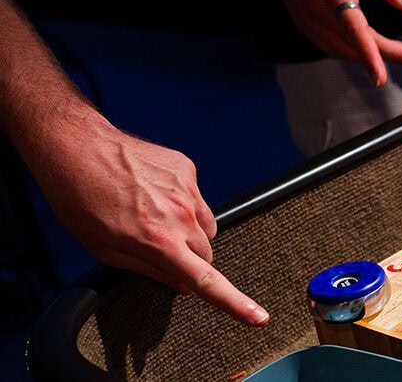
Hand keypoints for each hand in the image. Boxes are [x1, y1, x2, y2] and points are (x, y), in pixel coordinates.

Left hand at [41, 126, 269, 326]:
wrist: (79, 149)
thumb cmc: (82, 202)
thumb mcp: (107, 250)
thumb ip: (151, 270)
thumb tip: (183, 285)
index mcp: (160, 241)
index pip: (206, 279)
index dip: (235, 302)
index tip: (259, 317)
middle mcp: (181, 215)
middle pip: (206, 253)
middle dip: (190, 260)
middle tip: (158, 250)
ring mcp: (187, 188)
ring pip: (206, 226)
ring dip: (189, 232)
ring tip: (153, 218)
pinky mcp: (187, 169)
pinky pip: (196, 198)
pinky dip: (181, 203)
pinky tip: (152, 194)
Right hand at [267, 0, 401, 86]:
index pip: (354, 30)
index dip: (369, 55)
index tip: (381, 76)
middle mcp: (318, 11)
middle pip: (354, 46)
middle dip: (387, 56)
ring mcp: (309, 21)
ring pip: (343, 51)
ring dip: (369, 56)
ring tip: (396, 50)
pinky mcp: (304, 25)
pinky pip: (330, 47)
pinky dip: (351, 52)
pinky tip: (367, 47)